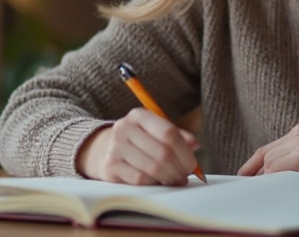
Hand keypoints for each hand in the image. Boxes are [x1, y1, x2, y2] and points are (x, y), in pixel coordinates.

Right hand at [75, 108, 199, 185]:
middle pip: (162, 152)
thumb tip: (195, 145)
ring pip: (152, 168)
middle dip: (179, 168)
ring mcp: (115, 147)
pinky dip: (153, 183)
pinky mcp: (110, 165)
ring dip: (168, 178)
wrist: (103, 149)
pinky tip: (157, 182)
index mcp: (139, 115)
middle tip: (185, 176)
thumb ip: (177, 136)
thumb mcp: (155, 131)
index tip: (192, 165)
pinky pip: (140, 179)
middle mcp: (125, 127)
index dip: (184, 151)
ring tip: (174, 180)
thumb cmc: (138, 141)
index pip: (168, 132)